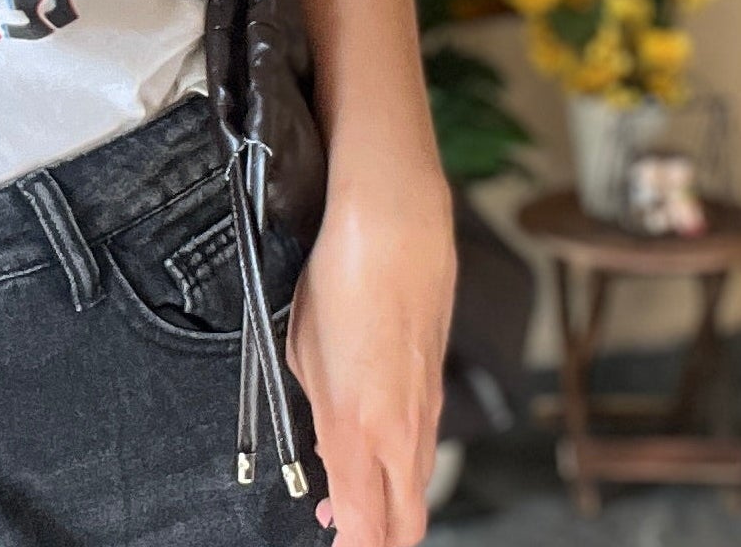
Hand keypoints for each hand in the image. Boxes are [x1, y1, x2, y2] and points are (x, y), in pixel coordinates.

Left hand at [287, 174, 455, 546]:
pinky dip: (401, 468)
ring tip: (347, 495)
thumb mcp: (303, 352)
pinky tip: (374, 447)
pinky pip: (423, 451)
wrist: (396, 225)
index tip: (326, 539)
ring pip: (416, 492)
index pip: (363, 531)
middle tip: (336, 528)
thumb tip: (330, 459)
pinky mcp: (437, 389)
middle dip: (374, 541)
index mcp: (359, 432)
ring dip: (388, 507)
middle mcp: (402, 435)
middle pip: (403, 529)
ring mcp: (427, 413)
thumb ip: (321, 420)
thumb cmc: (339, 279)